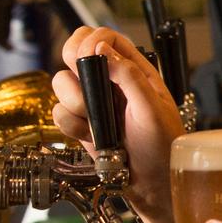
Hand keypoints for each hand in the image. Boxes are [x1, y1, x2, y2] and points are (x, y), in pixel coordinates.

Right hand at [50, 26, 183, 222]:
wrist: (152, 185)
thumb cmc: (163, 147)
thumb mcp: (152, 109)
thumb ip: (129, 77)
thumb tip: (101, 47)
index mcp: (134, 70)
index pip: (104, 37)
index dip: (91, 39)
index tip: (89, 56)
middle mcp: (110, 81)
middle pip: (74, 51)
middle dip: (73, 64)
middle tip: (86, 84)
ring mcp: (93, 102)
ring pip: (61, 83)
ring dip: (74, 101)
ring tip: (96, 122)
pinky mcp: (81, 123)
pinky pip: (59, 113)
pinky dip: (70, 125)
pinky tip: (91, 138)